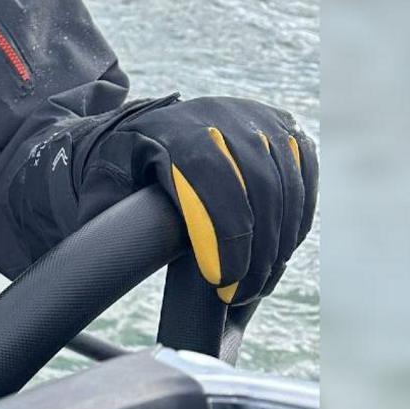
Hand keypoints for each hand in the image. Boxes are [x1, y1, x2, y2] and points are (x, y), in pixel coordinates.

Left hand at [90, 95, 317, 304]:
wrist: (153, 126)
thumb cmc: (126, 168)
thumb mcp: (104, 186)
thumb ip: (108, 219)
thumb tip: (114, 261)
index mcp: (174, 130)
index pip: (213, 186)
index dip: (225, 240)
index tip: (222, 282)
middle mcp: (221, 116)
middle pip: (258, 189)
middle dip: (257, 251)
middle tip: (242, 292)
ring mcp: (256, 117)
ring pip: (287, 185)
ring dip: (281, 241)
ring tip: (261, 280)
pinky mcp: (282, 125)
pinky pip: (305, 175)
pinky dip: (298, 216)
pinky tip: (281, 248)